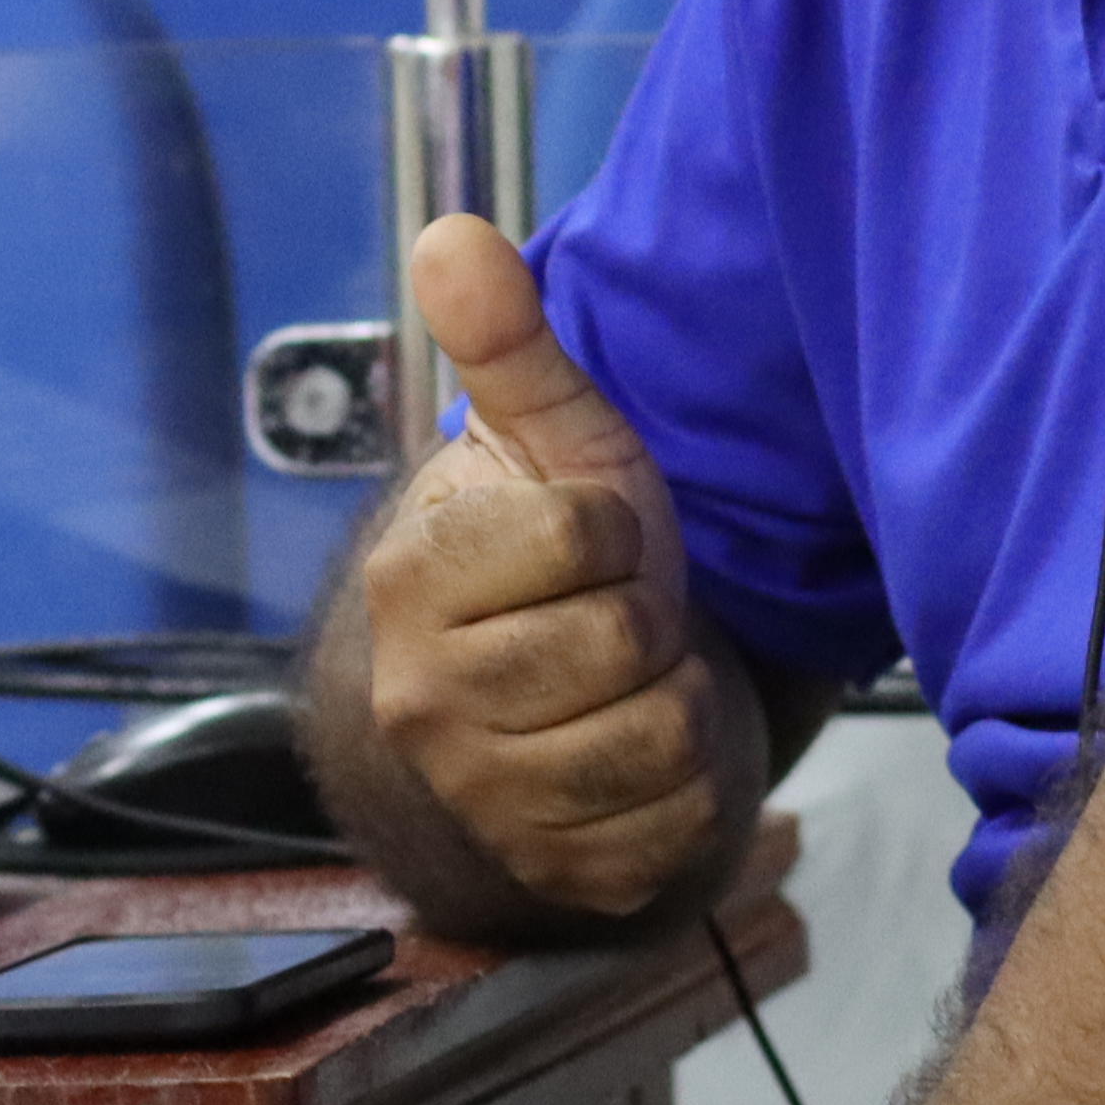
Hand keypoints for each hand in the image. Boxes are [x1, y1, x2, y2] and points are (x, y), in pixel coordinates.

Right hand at [357, 215, 757, 916]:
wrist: (573, 702)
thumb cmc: (565, 556)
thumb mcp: (553, 440)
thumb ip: (506, 341)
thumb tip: (451, 231)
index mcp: (413, 581)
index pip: (585, 536)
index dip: (618, 528)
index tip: (594, 540)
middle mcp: (423, 702)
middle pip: (623, 642)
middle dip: (651, 619)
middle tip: (620, 618)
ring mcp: (483, 800)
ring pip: (655, 739)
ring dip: (679, 703)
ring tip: (637, 683)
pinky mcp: (553, 874)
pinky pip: (672, 828)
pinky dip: (690, 789)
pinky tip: (650, 759)